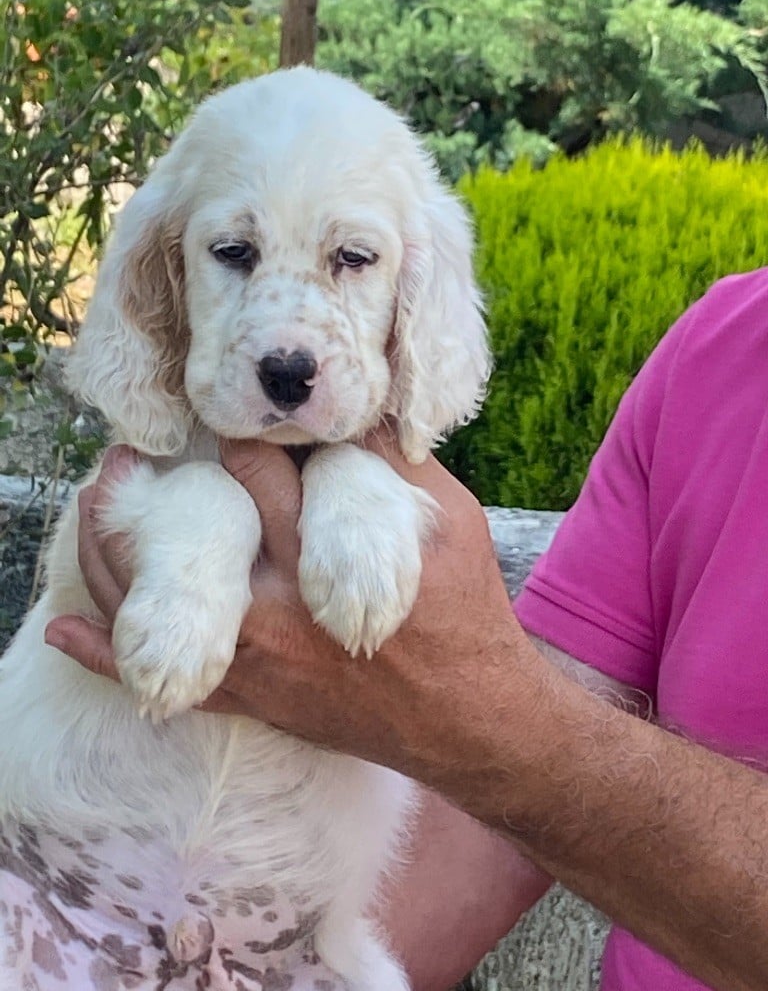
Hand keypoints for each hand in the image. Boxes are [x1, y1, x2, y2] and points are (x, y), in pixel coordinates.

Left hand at [45, 425, 525, 775]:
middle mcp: (276, 609)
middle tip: (130, 455)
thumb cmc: (467, 615)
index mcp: (322, 555)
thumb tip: (357, 410)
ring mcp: (259, 662)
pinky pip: (172, 677)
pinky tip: (68, 629)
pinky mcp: (256, 698)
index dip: (232, 435)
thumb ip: (398, 466)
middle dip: (162, 484)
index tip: (217, 414)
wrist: (472, 720)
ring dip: (113, 554)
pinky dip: (111, 656)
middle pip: (195, 531)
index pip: (256, 474)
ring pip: (159, 603)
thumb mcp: (453, 524)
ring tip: (93, 506)